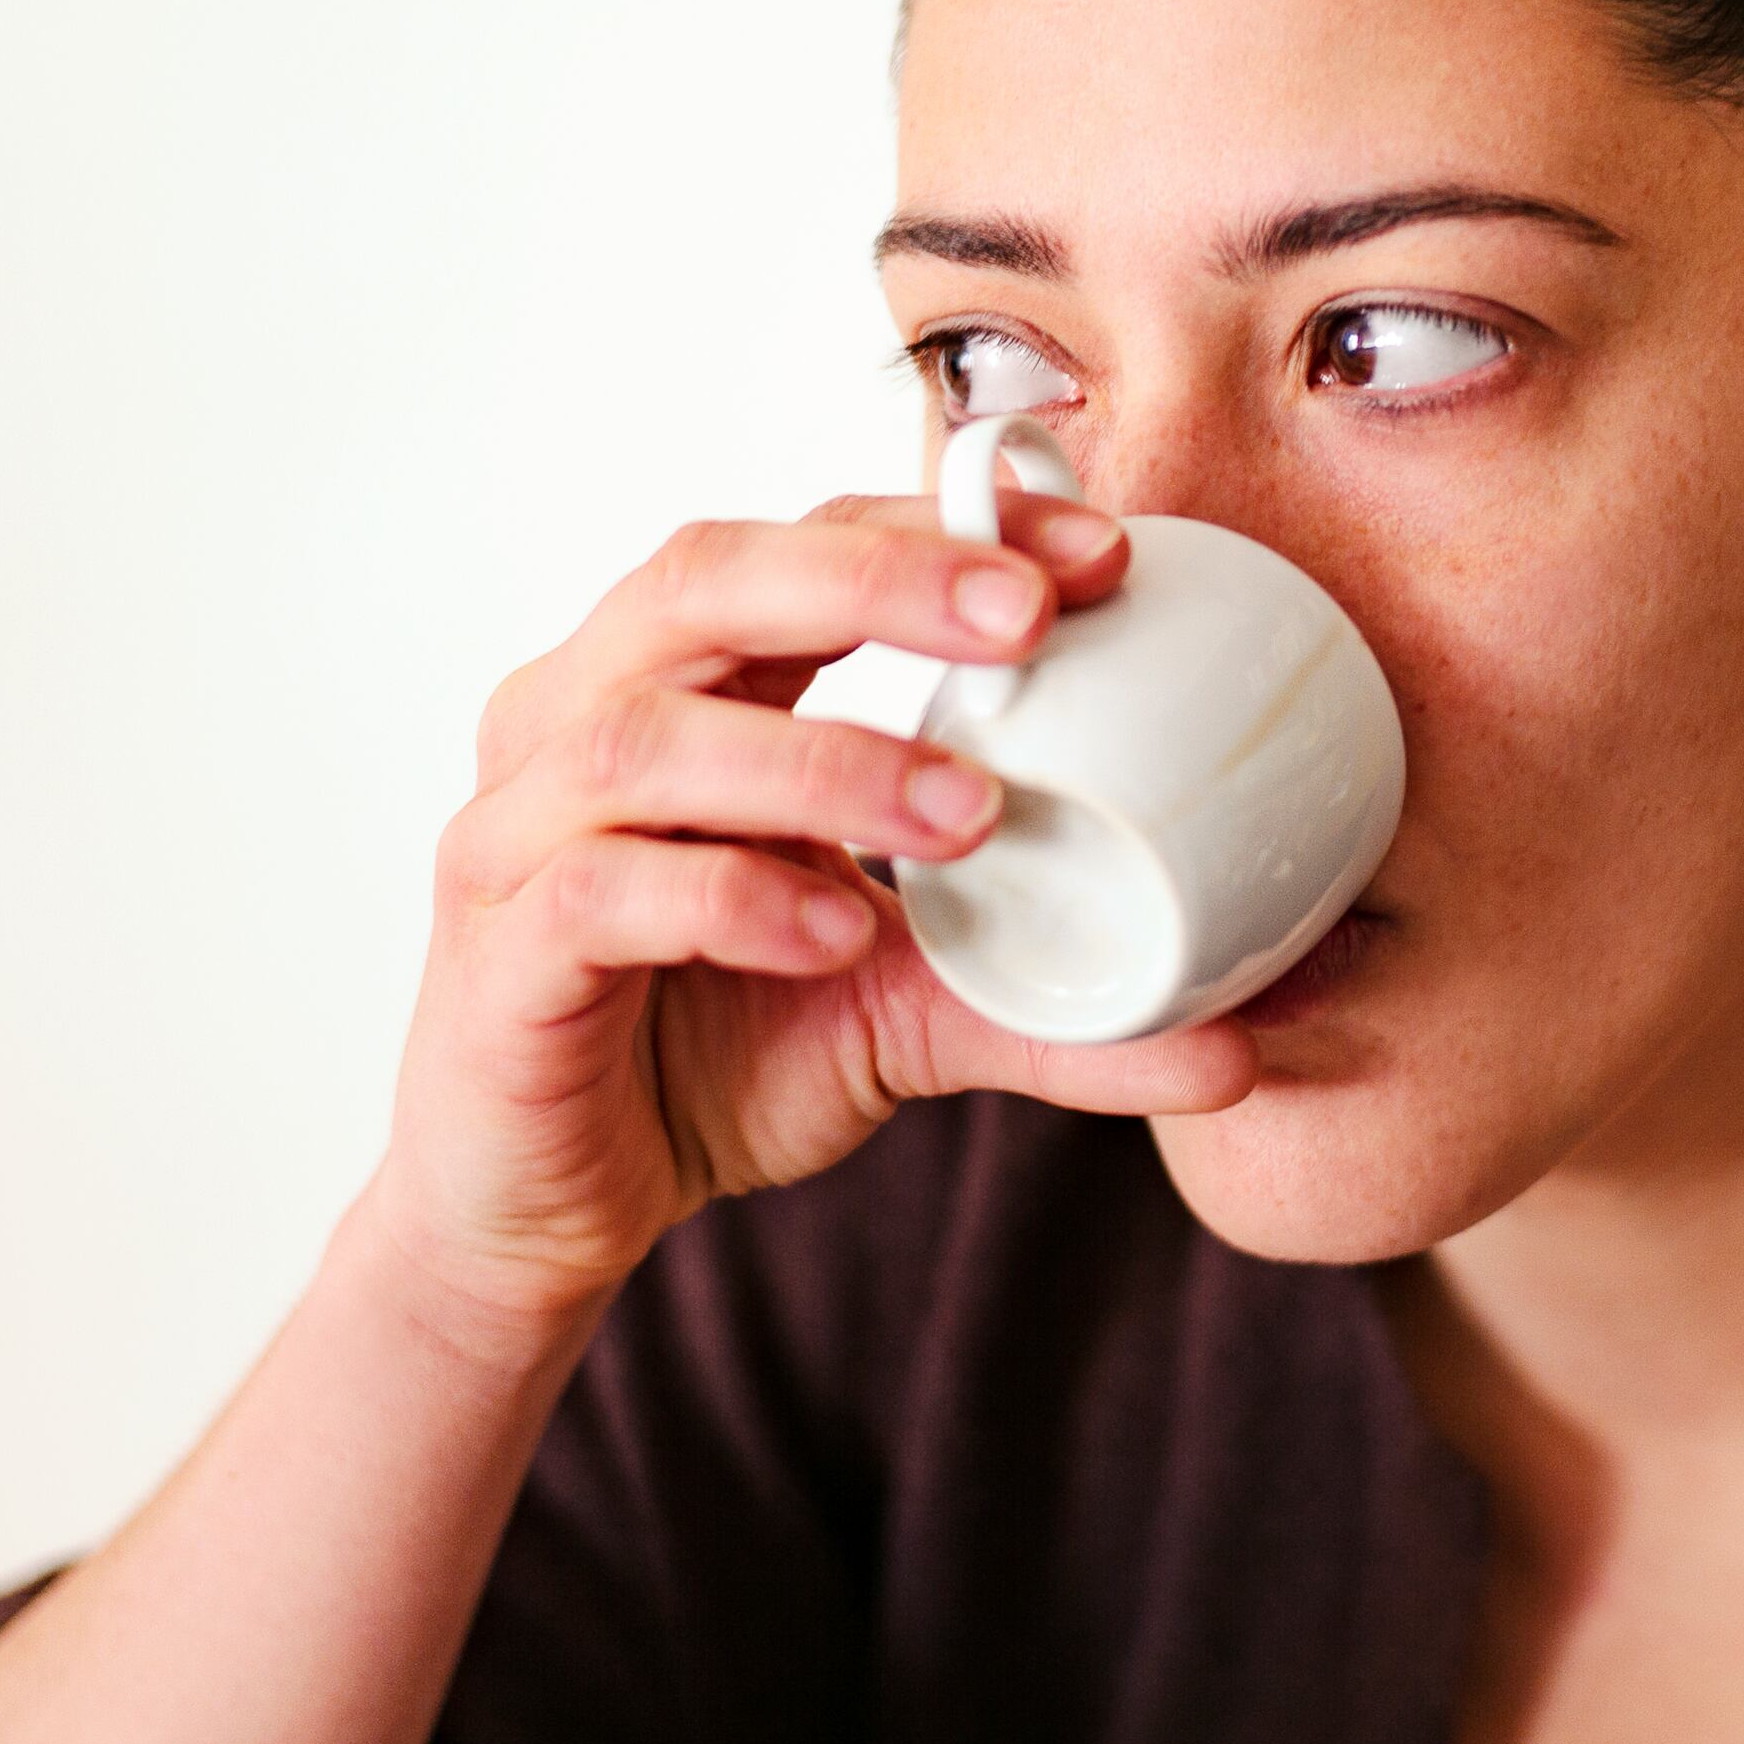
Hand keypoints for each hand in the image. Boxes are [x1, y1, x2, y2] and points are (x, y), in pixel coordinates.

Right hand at [362, 487, 1261, 1335]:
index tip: (1100, 555)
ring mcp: (517, 830)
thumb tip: (1247, 1041)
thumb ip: (1059, 1007)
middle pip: (705, 577)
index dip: (940, 532)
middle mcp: (577, 717)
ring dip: (826, 759)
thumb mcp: (912, 1012)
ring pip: (648, 733)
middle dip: (879, 581)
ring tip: (973, 814)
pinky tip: (835, 930)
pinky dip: (728, 895)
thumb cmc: (710, 1053)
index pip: (804, 545)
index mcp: (681, 680)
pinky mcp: (496, 952)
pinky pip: (600, 890)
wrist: (546, 1211)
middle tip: (1032, 620)